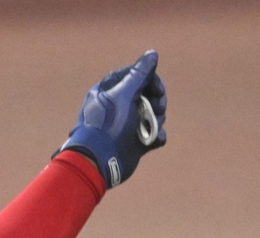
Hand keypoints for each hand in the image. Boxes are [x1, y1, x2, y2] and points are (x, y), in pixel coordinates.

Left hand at [56, 50, 166, 188]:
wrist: (100, 161)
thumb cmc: (108, 125)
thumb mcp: (123, 95)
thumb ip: (139, 74)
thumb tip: (152, 54)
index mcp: (108, 92)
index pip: (134, 76)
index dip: (149, 79)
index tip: (157, 88)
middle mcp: (117, 107)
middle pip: (147, 94)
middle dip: (156, 100)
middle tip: (159, 107)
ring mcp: (127, 124)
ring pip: (152, 114)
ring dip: (157, 119)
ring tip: (153, 126)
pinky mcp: (135, 141)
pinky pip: (153, 133)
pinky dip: (157, 135)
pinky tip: (154, 139)